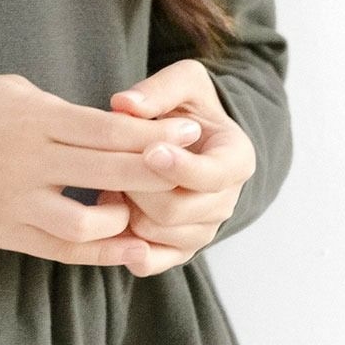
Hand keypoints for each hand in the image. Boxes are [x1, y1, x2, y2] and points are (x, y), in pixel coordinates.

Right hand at [0, 72, 213, 266]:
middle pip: (105, 171)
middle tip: (190, 167)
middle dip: (155, 171)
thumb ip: (70, 113)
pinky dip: (101, 252)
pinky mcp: (7, 232)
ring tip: (138, 208)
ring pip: (84, 223)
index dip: (153, 133)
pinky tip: (131, 245)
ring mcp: (15, 201)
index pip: (106, 129)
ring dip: (122, 218)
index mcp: (33, 121)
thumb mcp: (22, 93)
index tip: (192, 130)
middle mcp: (25, 163)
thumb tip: (131, 127)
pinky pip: (62, 250)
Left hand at [100, 59, 255, 275]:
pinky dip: (124, 244)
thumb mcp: (183, 82)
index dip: (179, 166)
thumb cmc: (187, 107)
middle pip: (176, 209)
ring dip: (127, 209)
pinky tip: (109, 215)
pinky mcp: (179, 249)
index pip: (212, 176)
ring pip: (157, 233)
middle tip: (115, 162)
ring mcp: (203, 229)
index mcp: (236, 159)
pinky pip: (149, 262)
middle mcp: (226, 200)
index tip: (150, 151)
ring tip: (112, 180)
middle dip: (139, 187)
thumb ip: (158, 89)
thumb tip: (124, 104)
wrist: (190, 138)